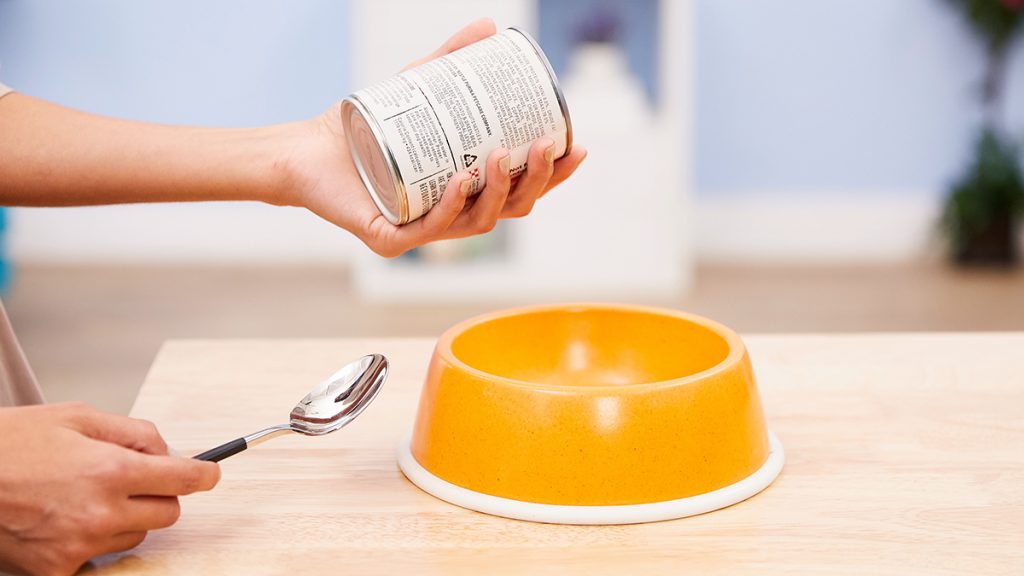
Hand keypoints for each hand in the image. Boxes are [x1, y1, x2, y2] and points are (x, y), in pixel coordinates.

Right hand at [0, 402, 219, 575]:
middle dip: (158, 495)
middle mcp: (99, 513)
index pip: (184, 480)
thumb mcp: (76, 417)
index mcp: (110, 470)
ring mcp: (78, 546)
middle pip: (167, 514)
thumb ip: (133, 432)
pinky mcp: (56, 570)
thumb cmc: (9, 443)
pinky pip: (97, 559)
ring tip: (83, 497)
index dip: (203, 474)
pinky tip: (64, 521)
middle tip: (131, 479)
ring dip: (124, 519)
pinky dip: (90, 542)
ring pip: (135, 537)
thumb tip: (166, 451)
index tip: (209, 474)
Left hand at [280, 18, 587, 256]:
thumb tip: (490, 28)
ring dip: (500, 191)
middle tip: (543, 146)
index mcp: (465, 190)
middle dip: (536, 181)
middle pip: (511, 208)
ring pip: (479, 222)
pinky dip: (453, 204)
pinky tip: (464, 180)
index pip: (522, 188)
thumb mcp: (414, 90)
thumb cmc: (361, 129)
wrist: (303, 147)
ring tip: (502, 155)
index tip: (575, 145)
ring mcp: (422, 231)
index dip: (553, 174)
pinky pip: (431, 227)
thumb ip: (449, 61)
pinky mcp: (391, 238)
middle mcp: (450, 215)